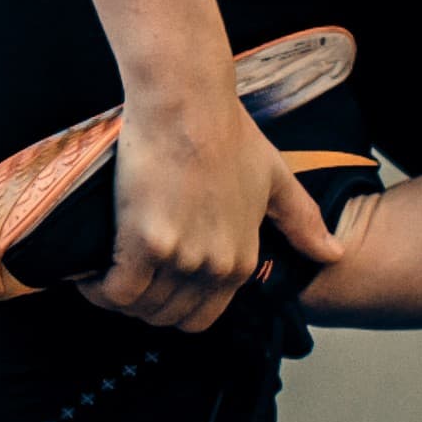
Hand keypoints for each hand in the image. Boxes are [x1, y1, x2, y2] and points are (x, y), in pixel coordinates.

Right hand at [81, 86, 352, 333]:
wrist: (188, 103)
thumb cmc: (227, 131)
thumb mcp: (275, 177)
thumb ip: (303, 220)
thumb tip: (335, 254)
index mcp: (241, 259)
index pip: (200, 318)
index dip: (172, 307)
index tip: (151, 283)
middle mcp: (215, 266)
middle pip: (167, 318)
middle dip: (142, 306)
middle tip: (122, 277)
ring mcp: (182, 258)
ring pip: (140, 308)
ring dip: (117, 299)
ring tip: (103, 274)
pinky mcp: (147, 244)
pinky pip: (116, 292)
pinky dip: (97, 289)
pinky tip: (86, 274)